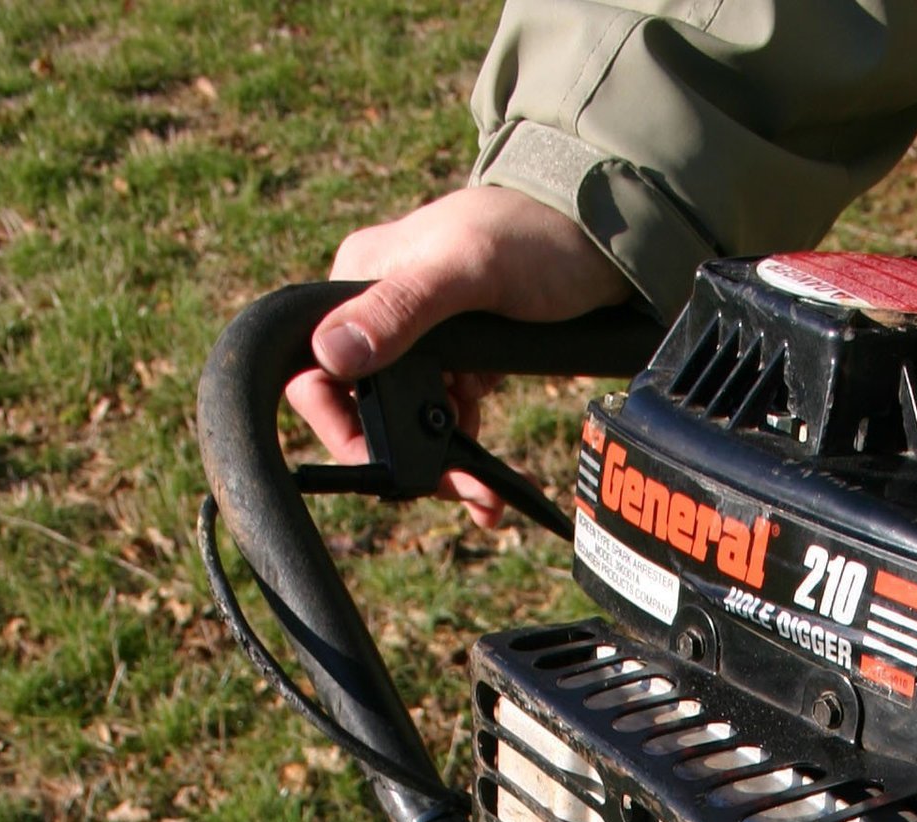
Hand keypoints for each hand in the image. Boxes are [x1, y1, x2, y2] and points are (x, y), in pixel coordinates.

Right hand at [286, 186, 632, 523]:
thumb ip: (400, 310)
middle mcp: (379, 309)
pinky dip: (465, 452)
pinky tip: (493, 478)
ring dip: (444, 466)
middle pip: (364, 410)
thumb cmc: (534, 238)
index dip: (343, 429)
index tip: (389, 467)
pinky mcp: (455, 359)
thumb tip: (331, 353)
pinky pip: (444, 418)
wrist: (601, 239)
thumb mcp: (467, 270)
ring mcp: (418, 339)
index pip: (315, 370)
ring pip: (408, 423)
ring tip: (485, 489)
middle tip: (461, 488)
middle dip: (408, 460)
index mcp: (360, 278)